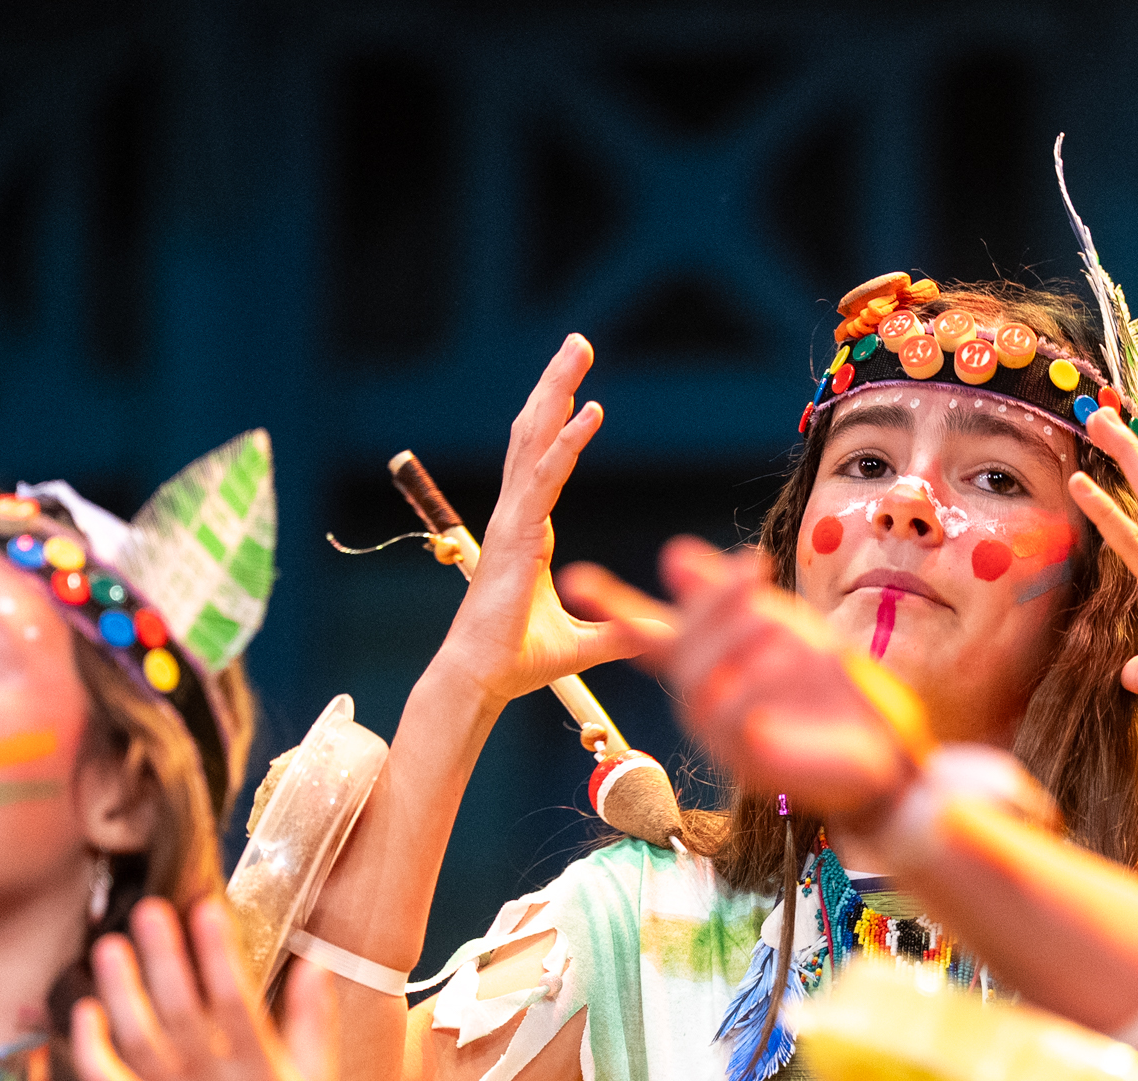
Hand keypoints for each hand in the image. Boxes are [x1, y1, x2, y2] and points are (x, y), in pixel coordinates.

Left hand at [72, 897, 328, 1080]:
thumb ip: (315, 1021)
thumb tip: (314, 961)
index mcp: (262, 1072)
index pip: (236, 1001)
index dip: (218, 954)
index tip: (206, 908)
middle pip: (181, 1013)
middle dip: (164, 958)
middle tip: (148, 909)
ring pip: (139, 1043)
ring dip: (122, 992)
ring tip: (110, 946)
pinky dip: (92, 1051)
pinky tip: (84, 1010)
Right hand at [435, 335, 662, 705]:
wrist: (483, 678)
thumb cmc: (519, 660)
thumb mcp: (583, 642)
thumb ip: (616, 631)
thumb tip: (653, 634)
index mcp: (528, 532)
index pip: (542, 461)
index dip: (559, 421)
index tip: (579, 389)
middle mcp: (517, 516)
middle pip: (534, 435)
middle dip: (555, 386)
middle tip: (576, 344)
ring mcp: (513, 521)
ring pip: (535, 441)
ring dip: (557, 392)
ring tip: (577, 352)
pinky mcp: (518, 535)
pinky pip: (545, 477)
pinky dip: (566, 442)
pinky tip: (588, 411)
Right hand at [559, 539, 930, 821]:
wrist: (882, 750)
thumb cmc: (829, 690)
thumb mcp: (784, 627)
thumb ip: (731, 597)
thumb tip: (672, 553)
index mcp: (708, 665)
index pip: (649, 633)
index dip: (612, 606)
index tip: (573, 578)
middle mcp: (703, 700)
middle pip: (681, 647)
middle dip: (711, 602)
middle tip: (752, 568)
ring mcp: (720, 734)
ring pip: (698, 682)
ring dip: (732, 638)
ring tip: (772, 612)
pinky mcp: (747, 761)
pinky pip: (729, 719)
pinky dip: (748, 683)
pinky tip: (778, 657)